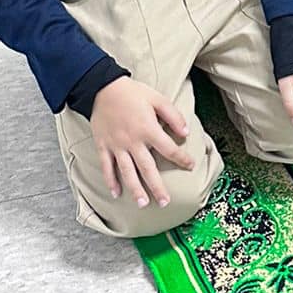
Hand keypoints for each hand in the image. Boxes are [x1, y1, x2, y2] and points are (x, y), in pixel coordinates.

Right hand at [89, 76, 193, 209]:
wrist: (102, 88)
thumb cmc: (132, 93)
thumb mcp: (157, 99)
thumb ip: (173, 116)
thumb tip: (186, 132)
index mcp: (148, 129)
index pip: (169, 149)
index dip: (181, 158)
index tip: (190, 165)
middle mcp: (132, 141)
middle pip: (147, 168)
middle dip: (157, 187)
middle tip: (165, 202)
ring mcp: (116, 146)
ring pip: (127, 172)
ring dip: (135, 189)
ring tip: (142, 204)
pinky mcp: (103, 146)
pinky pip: (107, 167)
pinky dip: (110, 181)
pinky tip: (116, 193)